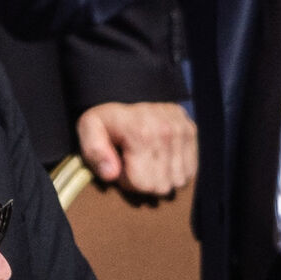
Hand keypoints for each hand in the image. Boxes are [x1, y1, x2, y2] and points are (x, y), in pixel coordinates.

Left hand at [76, 102, 195, 197]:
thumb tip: (111, 174)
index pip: (142, 184)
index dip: (126, 182)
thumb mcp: (88, 131)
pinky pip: (190, 171)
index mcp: (140, 132)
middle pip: (161, 185)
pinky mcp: (192, 130)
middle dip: (143, 181)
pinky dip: (174, 170)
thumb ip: (95, 153)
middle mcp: (167, 131)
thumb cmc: (104, 122)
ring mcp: (183, 130)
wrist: (127, 94)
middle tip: (131, 165)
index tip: (117, 167)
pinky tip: (159, 158)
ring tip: (145, 160)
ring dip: (159, 176)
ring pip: (177, 180)